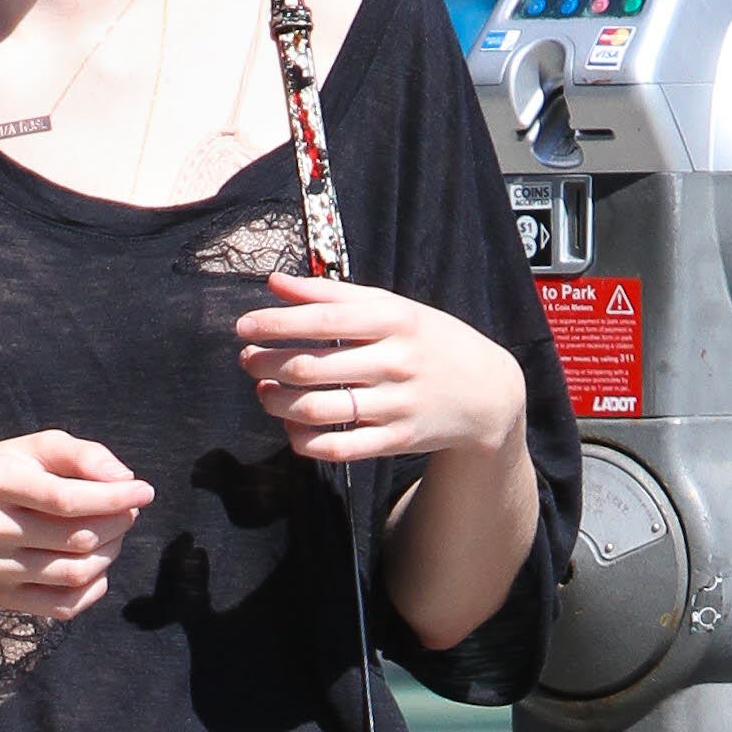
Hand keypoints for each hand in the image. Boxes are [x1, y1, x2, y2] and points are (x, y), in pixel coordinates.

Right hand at [0, 429, 153, 620]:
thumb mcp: (34, 449)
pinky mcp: (2, 597)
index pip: (67, 499)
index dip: (115, 498)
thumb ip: (81, 454)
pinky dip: (94, 587)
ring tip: (114, 534)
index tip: (144, 491)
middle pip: (77, 538)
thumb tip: (124, 477)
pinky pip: (64, 606)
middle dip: (119, 523)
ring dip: (111, 553)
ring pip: (76, 573)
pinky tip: (98, 564)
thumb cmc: (4, 475)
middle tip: (129, 510)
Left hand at [236, 272, 525, 464]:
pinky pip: (336, 448)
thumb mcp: (391, 307)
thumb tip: (274, 283)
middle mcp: (394, 362)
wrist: (487, 393)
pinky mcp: (395, 440)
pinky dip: (302, 440)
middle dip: (266, 364)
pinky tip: (290, 425)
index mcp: (392, 320)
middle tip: (248, 360)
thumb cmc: (427, 340)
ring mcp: (396, 404)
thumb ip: (330, 293)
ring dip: (275, 402)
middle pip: (310, 367)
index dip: (275, 324)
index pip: (322, 318)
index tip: (244, 326)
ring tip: (263, 391)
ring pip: (316, 409)